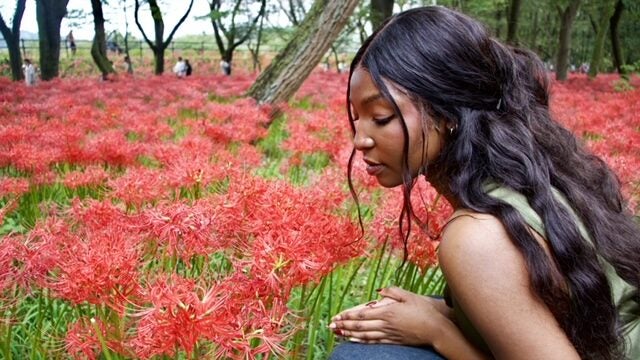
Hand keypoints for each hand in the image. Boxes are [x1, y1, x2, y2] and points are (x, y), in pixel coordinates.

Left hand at [329, 287, 445, 345]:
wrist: (436, 329)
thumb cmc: (424, 310)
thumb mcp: (408, 295)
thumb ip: (392, 291)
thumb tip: (379, 291)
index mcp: (387, 311)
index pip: (362, 314)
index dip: (348, 315)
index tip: (337, 316)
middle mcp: (386, 324)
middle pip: (360, 326)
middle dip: (344, 325)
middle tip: (331, 326)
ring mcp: (389, 334)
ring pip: (365, 335)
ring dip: (350, 334)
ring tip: (338, 333)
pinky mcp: (393, 341)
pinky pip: (374, 342)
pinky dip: (362, 341)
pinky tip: (354, 340)